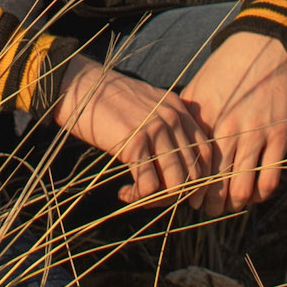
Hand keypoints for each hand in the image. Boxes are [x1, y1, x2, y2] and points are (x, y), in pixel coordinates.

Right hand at [53, 56, 219, 206]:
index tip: (178, 191)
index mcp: (179, 110)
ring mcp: (155, 129)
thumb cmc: (109, 101)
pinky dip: (137, 198)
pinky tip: (123, 193)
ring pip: (175, 183)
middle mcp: (172, 119)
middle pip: (194, 173)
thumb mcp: (147, 105)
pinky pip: (148, 186)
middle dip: (178, 195)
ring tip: (138, 197)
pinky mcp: (134, 143)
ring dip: (158, 200)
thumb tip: (176, 163)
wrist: (80, 87)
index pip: (207, 153)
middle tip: (155, 198)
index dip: (198, 179)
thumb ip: (166, 125)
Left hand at [180, 31, 286, 216]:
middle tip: (206, 207)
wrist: (262, 48)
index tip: (187, 197)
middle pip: (215, 184)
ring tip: (229, 204)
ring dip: (234, 204)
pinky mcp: (279, 136)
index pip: (192, 168)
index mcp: (204, 120)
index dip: (189, 190)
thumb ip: (184, 120)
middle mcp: (228, 130)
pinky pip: (270, 179)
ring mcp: (256, 134)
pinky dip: (260, 194)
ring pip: (242, 189)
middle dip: (209, 204)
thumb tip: (168, 148)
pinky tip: (253, 193)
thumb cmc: (223, 70)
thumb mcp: (196, 90)